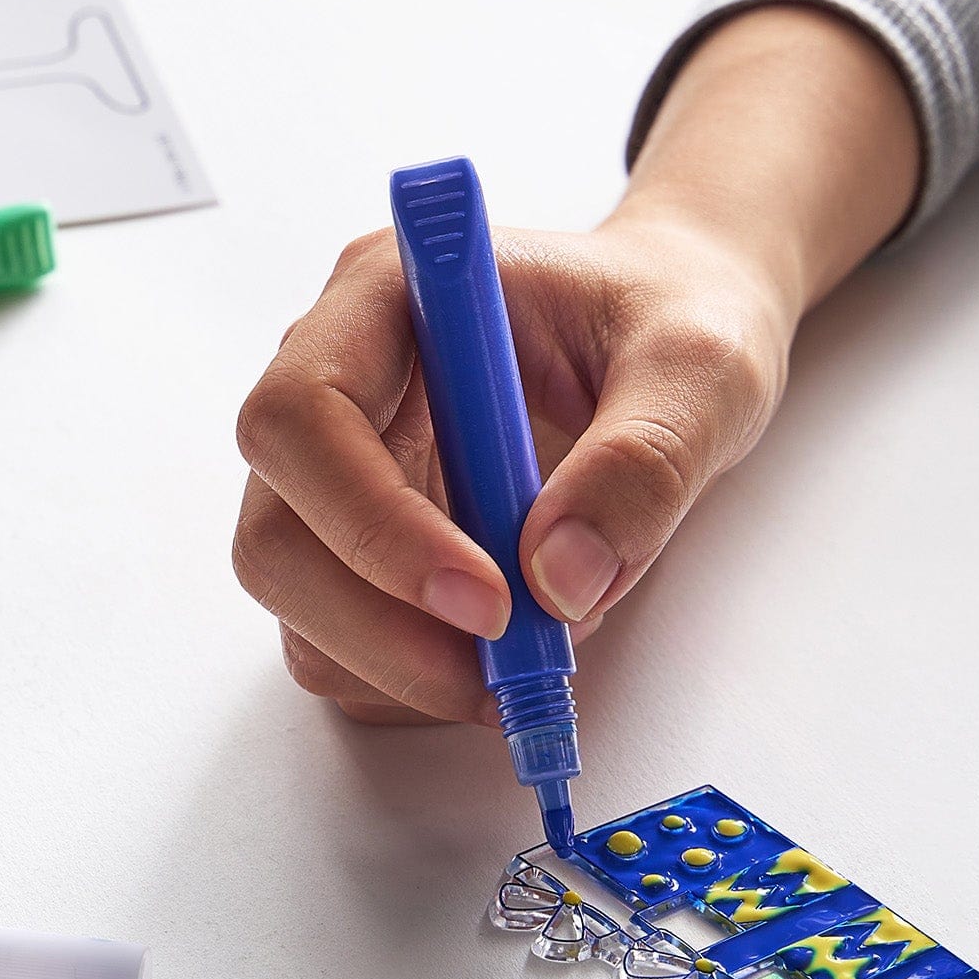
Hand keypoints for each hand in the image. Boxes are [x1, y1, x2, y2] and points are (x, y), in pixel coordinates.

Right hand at [233, 208, 794, 724]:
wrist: (670, 354)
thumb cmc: (674, 323)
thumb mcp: (702, 370)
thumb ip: (643, 461)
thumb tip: (559, 579)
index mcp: (386, 297)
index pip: (303, 417)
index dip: (374, 524)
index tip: (486, 599)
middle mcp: (336, 386)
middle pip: (276, 534)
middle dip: (379, 628)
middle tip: (500, 673)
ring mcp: (333, 477)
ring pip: (299, 606)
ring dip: (400, 666)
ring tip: (527, 658)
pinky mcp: (355, 552)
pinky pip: (339, 646)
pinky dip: (412, 681)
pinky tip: (499, 655)